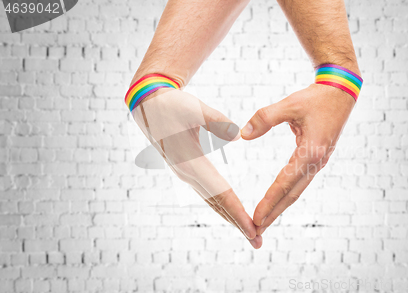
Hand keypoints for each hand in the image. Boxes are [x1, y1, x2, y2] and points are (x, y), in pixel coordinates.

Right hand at [132, 88, 261, 247]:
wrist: (148, 104)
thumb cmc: (172, 105)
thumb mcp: (194, 109)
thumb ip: (216, 121)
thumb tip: (237, 135)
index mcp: (191, 163)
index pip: (221, 194)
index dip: (238, 213)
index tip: (254, 230)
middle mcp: (188, 174)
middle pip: (218, 204)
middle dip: (238, 224)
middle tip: (258, 242)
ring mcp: (185, 173)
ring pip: (212, 201)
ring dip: (231, 217)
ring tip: (249, 232)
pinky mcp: (186, 169)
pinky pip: (207, 192)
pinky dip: (221, 205)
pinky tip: (230, 210)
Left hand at [241, 84, 355, 234]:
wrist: (342, 92)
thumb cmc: (316, 98)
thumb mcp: (290, 104)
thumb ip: (265, 118)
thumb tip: (243, 135)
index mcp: (310, 152)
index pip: (285, 183)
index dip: (269, 202)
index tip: (255, 218)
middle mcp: (316, 162)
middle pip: (292, 194)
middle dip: (274, 213)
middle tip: (256, 231)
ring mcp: (319, 162)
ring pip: (297, 190)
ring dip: (280, 206)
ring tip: (264, 221)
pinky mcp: (317, 158)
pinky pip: (300, 181)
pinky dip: (288, 194)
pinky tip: (278, 200)